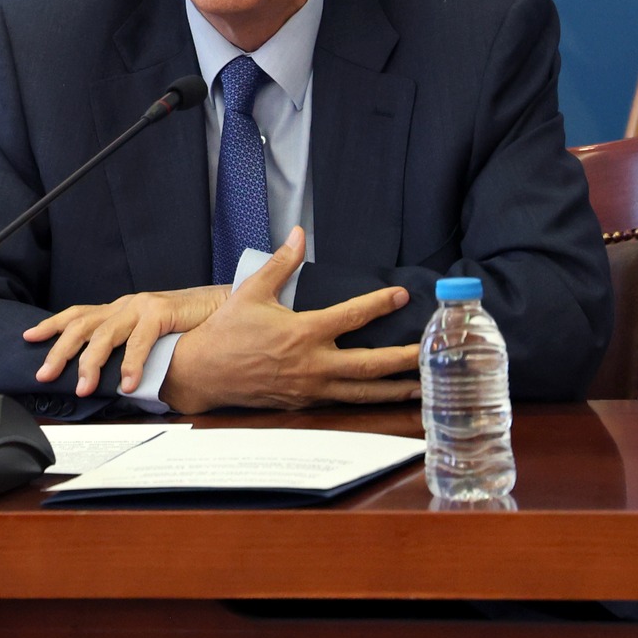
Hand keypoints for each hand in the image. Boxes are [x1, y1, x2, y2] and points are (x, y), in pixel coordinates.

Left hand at [22, 285, 229, 396]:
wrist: (222, 305)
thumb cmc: (186, 324)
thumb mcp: (150, 335)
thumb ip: (129, 349)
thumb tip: (107, 377)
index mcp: (119, 310)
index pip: (77, 314)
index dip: (51, 325)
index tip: (27, 338)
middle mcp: (125, 305)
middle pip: (81, 326)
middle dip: (59, 351)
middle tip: (44, 374)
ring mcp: (142, 306)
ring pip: (105, 334)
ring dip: (91, 363)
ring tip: (83, 387)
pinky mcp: (162, 312)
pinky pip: (141, 340)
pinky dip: (133, 363)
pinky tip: (129, 383)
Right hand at [159, 227, 420, 413]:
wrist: (203, 373)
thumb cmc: (226, 331)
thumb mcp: (250, 292)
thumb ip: (280, 263)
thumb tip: (298, 234)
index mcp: (302, 332)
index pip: (352, 316)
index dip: (380, 304)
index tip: (403, 295)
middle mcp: (313, 363)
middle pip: (372, 364)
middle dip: (406, 358)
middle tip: (434, 351)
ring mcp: (311, 388)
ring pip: (365, 393)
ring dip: (397, 389)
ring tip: (425, 385)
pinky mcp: (305, 403)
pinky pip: (345, 403)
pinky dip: (370, 401)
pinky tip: (386, 397)